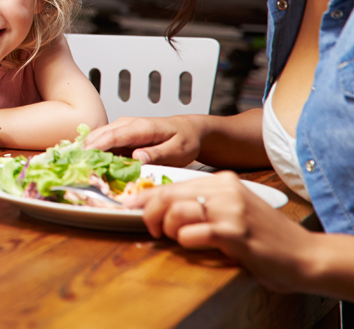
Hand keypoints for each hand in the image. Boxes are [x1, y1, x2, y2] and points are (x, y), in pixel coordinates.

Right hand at [84, 115, 201, 165]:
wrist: (187, 129)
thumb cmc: (184, 139)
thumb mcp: (178, 150)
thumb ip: (158, 154)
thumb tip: (137, 157)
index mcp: (142, 127)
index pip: (114, 135)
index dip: (98, 145)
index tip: (85, 156)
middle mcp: (128, 124)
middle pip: (100, 134)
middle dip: (87, 149)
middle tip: (77, 166)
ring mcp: (122, 128)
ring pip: (98, 136)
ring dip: (88, 150)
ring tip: (79, 166)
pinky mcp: (120, 134)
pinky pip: (102, 140)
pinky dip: (94, 150)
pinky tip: (90, 163)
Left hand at [127, 171, 316, 294]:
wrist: (304, 255)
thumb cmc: (263, 236)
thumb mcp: (232, 211)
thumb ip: (202, 204)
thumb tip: (161, 208)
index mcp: (222, 180)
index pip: (173, 184)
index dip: (147, 196)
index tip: (130, 205)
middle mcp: (225, 189)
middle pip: (169, 195)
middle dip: (150, 212)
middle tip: (152, 229)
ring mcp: (230, 209)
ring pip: (177, 212)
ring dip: (170, 229)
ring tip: (178, 238)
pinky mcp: (234, 232)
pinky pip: (193, 233)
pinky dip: (186, 241)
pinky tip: (195, 244)